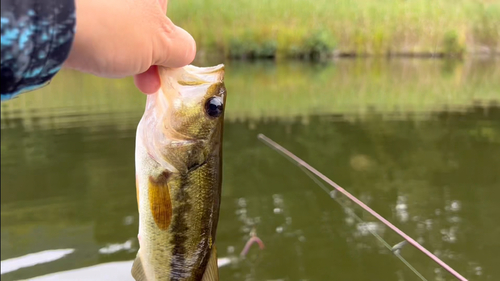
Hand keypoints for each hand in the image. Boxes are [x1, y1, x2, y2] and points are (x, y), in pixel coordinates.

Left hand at [63, 0, 195, 93]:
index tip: (166, 70)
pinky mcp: (78, 11)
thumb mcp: (161, 44)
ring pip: (122, 29)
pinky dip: (104, 46)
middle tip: (147, 83)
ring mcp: (99, 3)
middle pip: (145, 24)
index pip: (167, 17)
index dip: (171, 45)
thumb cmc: (114, 30)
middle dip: (150, 57)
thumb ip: (181, 48)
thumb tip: (184, 52)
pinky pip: (99, 29)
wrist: (52, 26)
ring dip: (129, 56)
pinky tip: (100, 59)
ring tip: (124, 74)